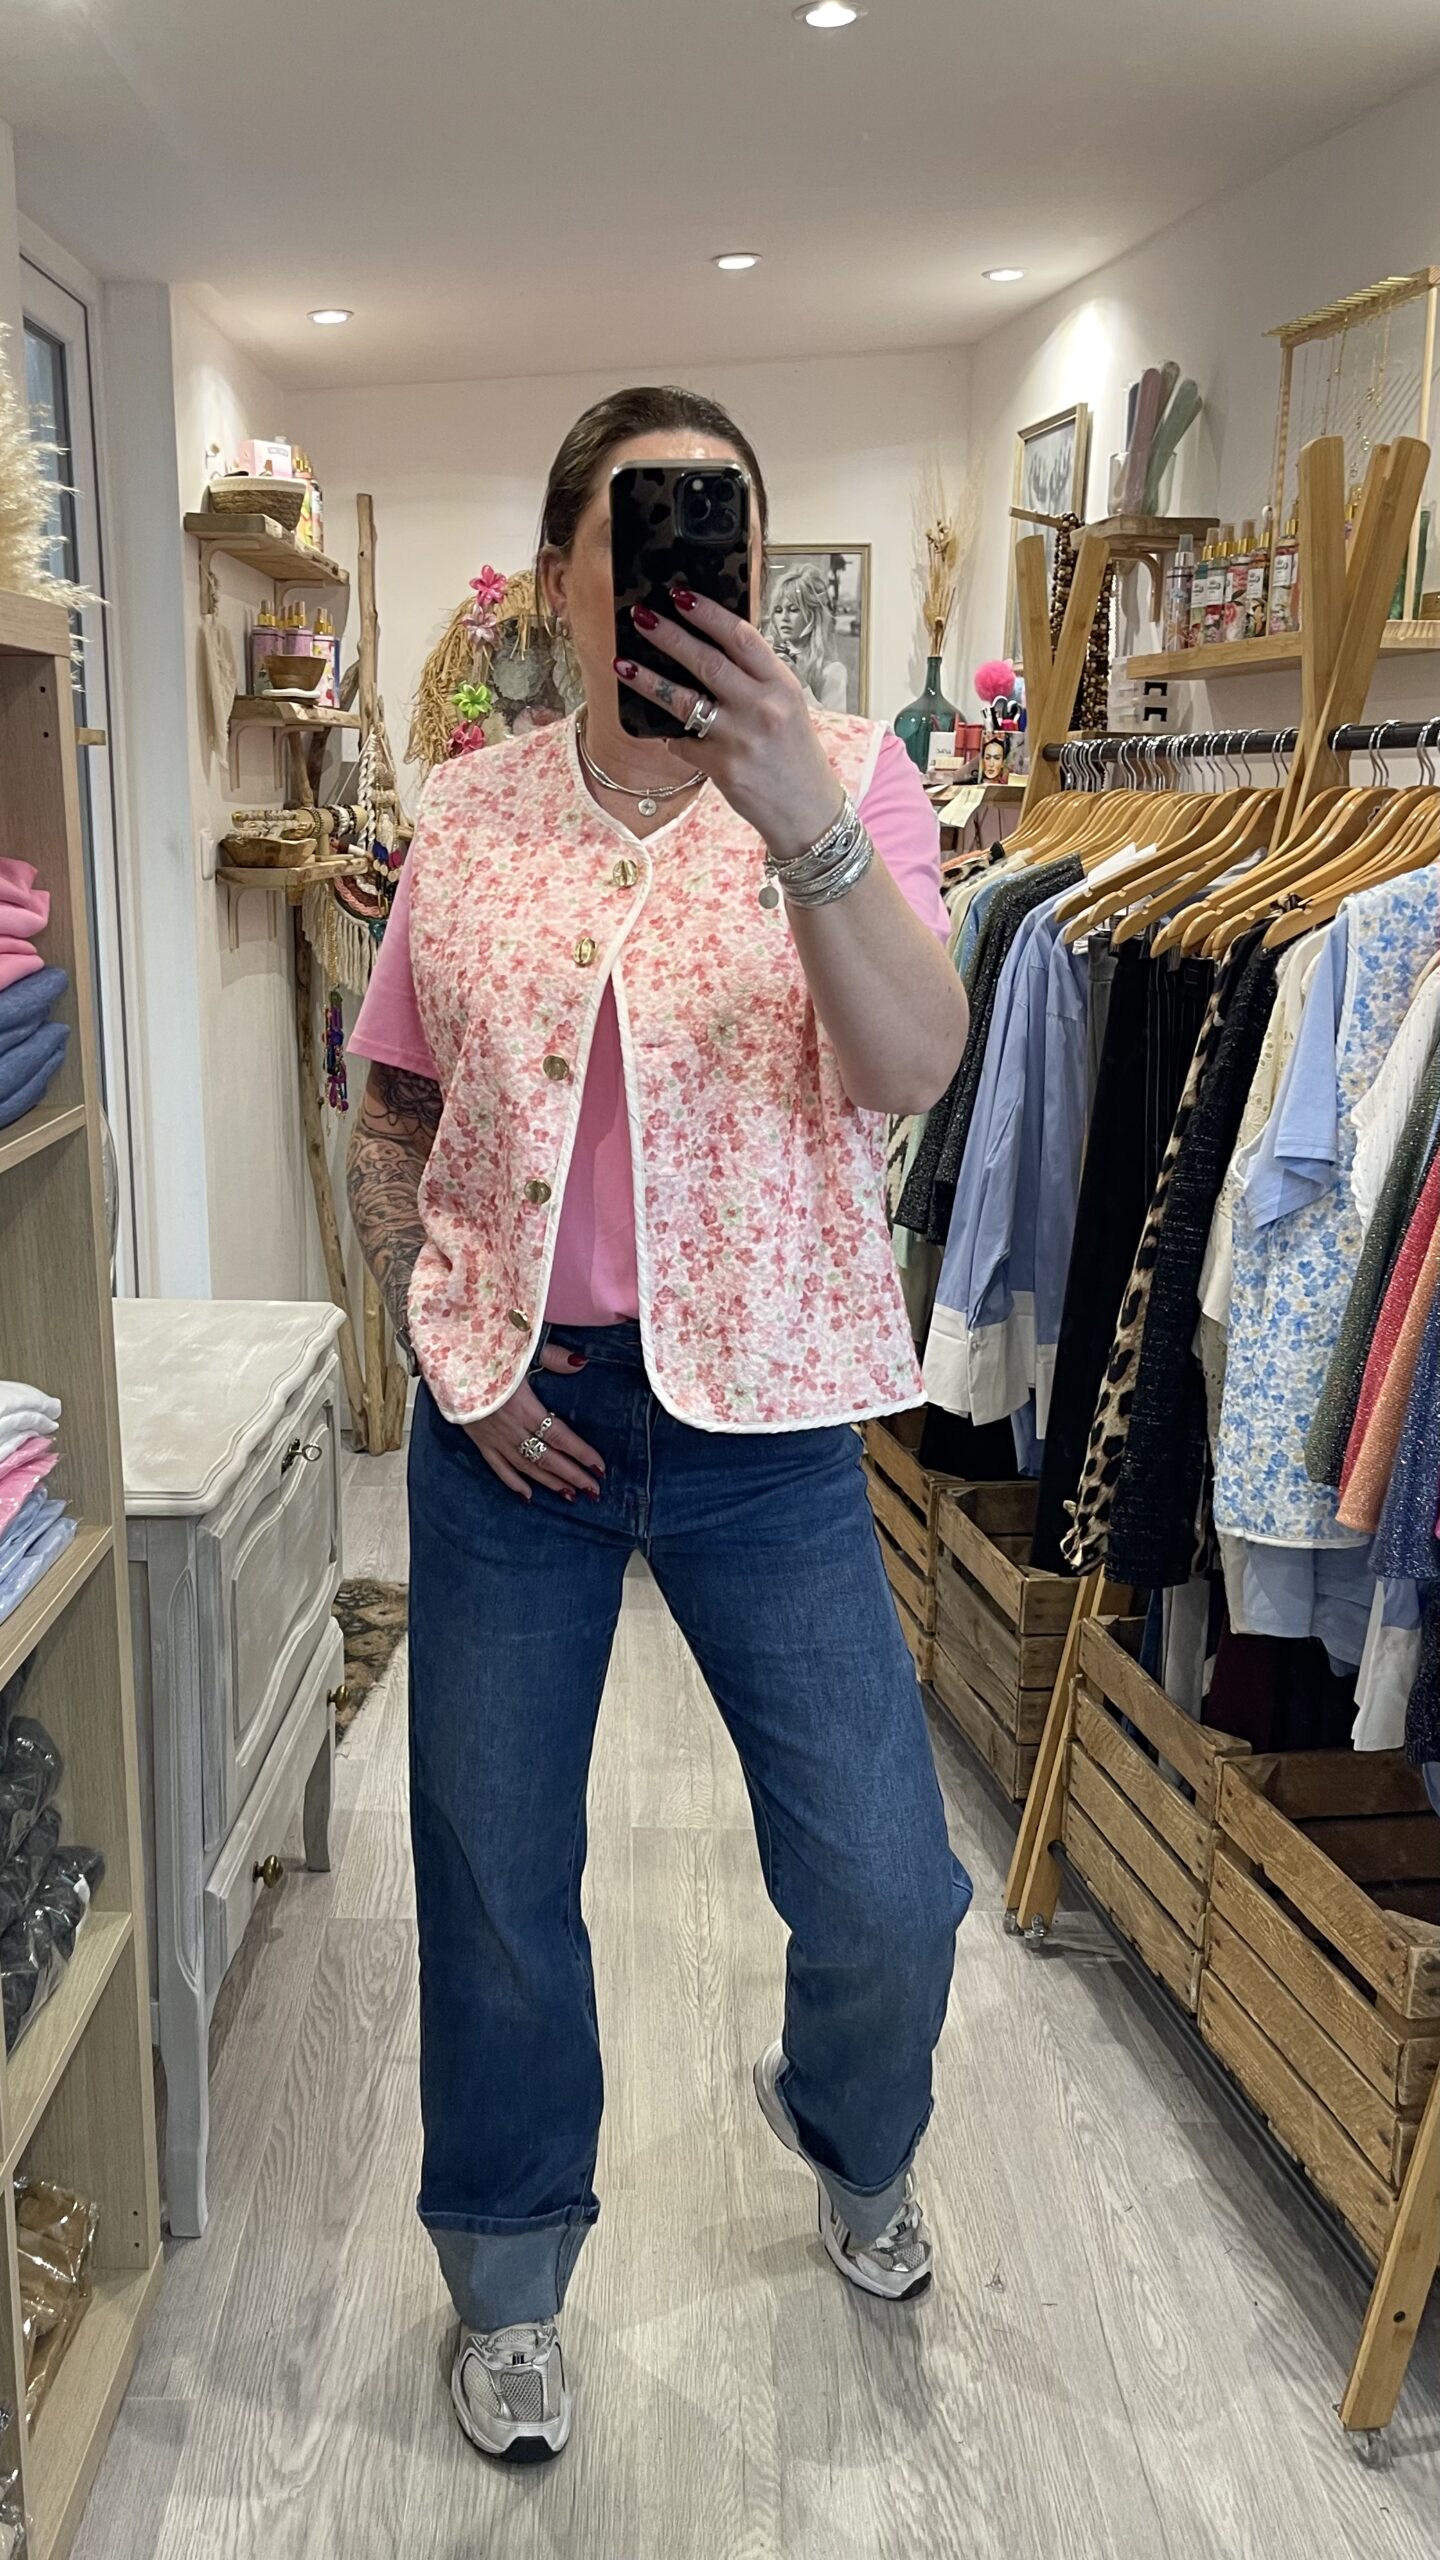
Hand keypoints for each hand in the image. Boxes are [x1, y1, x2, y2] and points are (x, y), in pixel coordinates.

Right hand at [463, 1343, 604, 1503]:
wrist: (444, 1363)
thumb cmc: (482, 1354)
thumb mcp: (519, 1349)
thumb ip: (553, 1357)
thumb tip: (580, 1362)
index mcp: (524, 1407)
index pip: (560, 1436)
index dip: (581, 1453)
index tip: (600, 1467)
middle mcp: (511, 1428)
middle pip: (547, 1457)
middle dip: (572, 1475)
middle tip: (594, 1491)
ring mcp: (494, 1438)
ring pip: (526, 1467)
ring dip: (549, 1482)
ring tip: (571, 1495)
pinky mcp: (479, 1441)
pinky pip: (498, 1467)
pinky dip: (513, 1483)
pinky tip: (528, 1496)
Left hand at [615, 590, 842, 863]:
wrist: (807, 811)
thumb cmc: (794, 754)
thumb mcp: (787, 706)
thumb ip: (755, 678)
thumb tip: (711, 644)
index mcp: (781, 685)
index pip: (741, 637)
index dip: (708, 613)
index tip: (680, 595)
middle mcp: (762, 707)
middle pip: (706, 662)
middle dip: (669, 636)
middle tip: (640, 616)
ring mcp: (740, 738)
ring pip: (683, 701)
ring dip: (648, 680)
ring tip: (623, 663)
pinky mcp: (721, 767)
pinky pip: (683, 742)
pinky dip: (671, 735)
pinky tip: (661, 729)